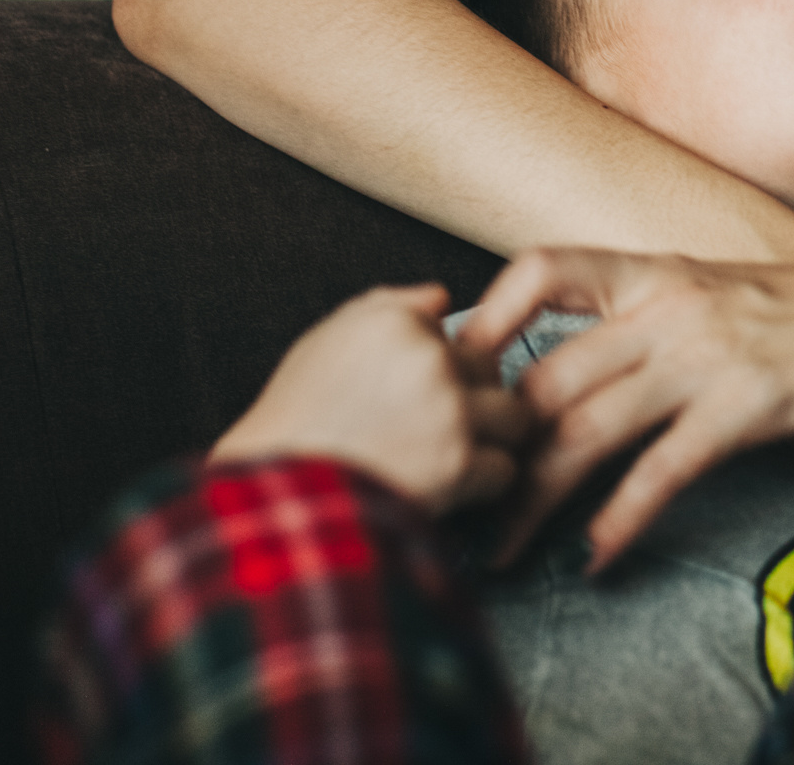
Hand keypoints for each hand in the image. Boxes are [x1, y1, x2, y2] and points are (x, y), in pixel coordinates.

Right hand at [212, 285, 532, 515]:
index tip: (419, 387)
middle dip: (476, 393)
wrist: (279, 497)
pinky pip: (504, 467)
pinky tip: (452, 486)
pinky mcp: (461, 463)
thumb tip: (440, 296)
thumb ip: (385, 307)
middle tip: (442, 422)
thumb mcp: (323, 343)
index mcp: (394, 323)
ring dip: (493, 436)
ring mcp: (450, 410)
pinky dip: (483, 483)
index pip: (450, 328)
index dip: (438, 361)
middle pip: (490, 366)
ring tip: (455, 452)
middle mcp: (429, 358)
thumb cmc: (295, 423)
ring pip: (513, 414)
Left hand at [458, 247, 793, 570]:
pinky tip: (597, 555)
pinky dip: (617, 519)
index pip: (539, 266)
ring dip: (530, 499)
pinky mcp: (749, 399)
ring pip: (581, 427)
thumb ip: (669, 323)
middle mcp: (670, 300)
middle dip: (488, 448)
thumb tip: (609, 370)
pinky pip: (658, 468)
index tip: (452, 381)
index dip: (482, 318)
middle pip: (543, 376)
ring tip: (502, 550)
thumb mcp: (739, 298)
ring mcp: (707, 348)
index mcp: (663, 268)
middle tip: (459, 502)